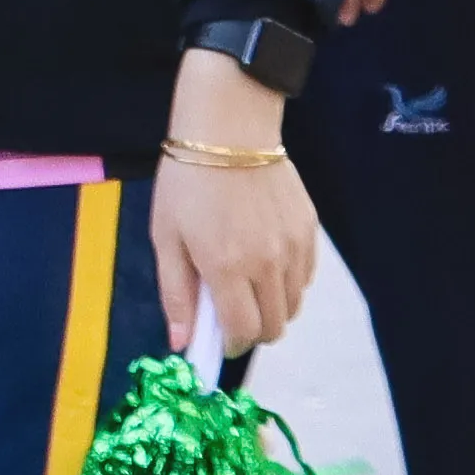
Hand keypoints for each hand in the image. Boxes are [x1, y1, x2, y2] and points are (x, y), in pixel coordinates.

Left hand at [148, 49, 319, 358]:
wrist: (228, 128)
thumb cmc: (186, 182)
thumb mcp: (166, 237)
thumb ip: (176, 293)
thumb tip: (181, 342)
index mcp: (227, 269)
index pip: (243, 333)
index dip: (231, 345)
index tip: (219, 340)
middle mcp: (267, 264)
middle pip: (275, 327)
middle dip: (253, 331)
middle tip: (232, 314)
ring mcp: (293, 247)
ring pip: (294, 305)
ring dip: (272, 308)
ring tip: (248, 286)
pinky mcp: (309, 230)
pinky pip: (306, 277)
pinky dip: (289, 283)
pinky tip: (266, 263)